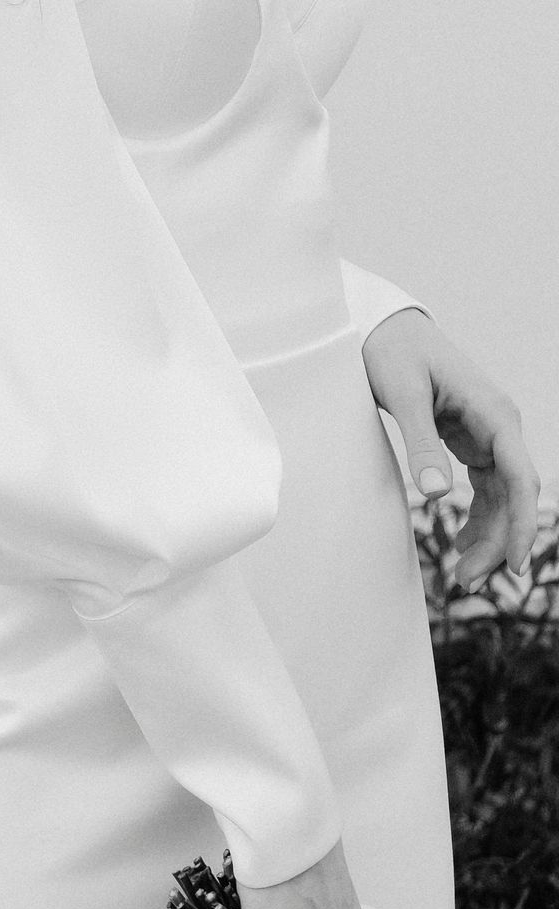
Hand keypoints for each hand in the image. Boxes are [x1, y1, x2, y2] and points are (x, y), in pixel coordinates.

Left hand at [362, 307, 541, 587]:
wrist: (385, 327)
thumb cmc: (394, 351)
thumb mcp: (403, 393)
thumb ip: (420, 442)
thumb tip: (437, 495)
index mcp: (494, 413)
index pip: (521, 477)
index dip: (522, 523)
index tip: (516, 563)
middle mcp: (500, 426)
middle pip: (514, 496)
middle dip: (499, 542)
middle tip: (466, 581)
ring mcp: (488, 434)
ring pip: (502, 498)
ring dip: (489, 537)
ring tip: (462, 576)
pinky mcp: (471, 441)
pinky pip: (486, 489)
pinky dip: (478, 519)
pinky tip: (464, 547)